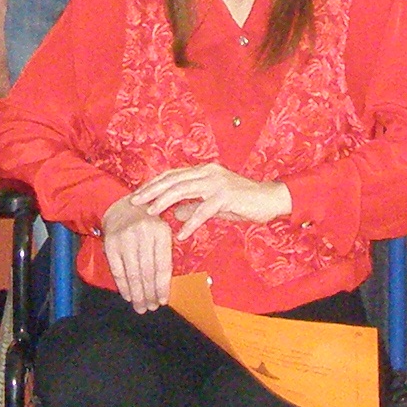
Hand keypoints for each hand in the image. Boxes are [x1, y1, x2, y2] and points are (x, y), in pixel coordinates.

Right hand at [101, 192, 174, 311]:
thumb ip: (165, 253)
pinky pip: (118, 270)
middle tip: (151, 308)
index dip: (162, 286)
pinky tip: (127, 295)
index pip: (163, 265)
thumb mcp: (161, 231)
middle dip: (149, 294)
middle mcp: (143, 234)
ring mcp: (125, 238)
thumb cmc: (147, 223)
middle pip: (147, 272)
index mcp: (161, 231)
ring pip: (132, 273)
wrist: (121, 206)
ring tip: (140, 307)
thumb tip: (167, 285)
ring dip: (137, 294)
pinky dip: (123, 285)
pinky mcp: (111, 243)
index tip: (163, 301)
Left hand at [131, 161, 291, 235]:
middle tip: (135, 201)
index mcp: (203, 171)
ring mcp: (216, 183)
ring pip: (183, 190)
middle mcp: (207, 173)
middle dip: (152, 190)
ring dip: (164, 202)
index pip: (172, 175)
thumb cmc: (243, 202)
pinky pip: (203, 211)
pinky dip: (190, 222)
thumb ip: (195, 205)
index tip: (138, 194)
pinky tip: (181, 234)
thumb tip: (176, 214)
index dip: (154, 184)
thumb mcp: (214, 204)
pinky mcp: (226, 197)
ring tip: (150, 213)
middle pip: (173, 180)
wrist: (271, 200)